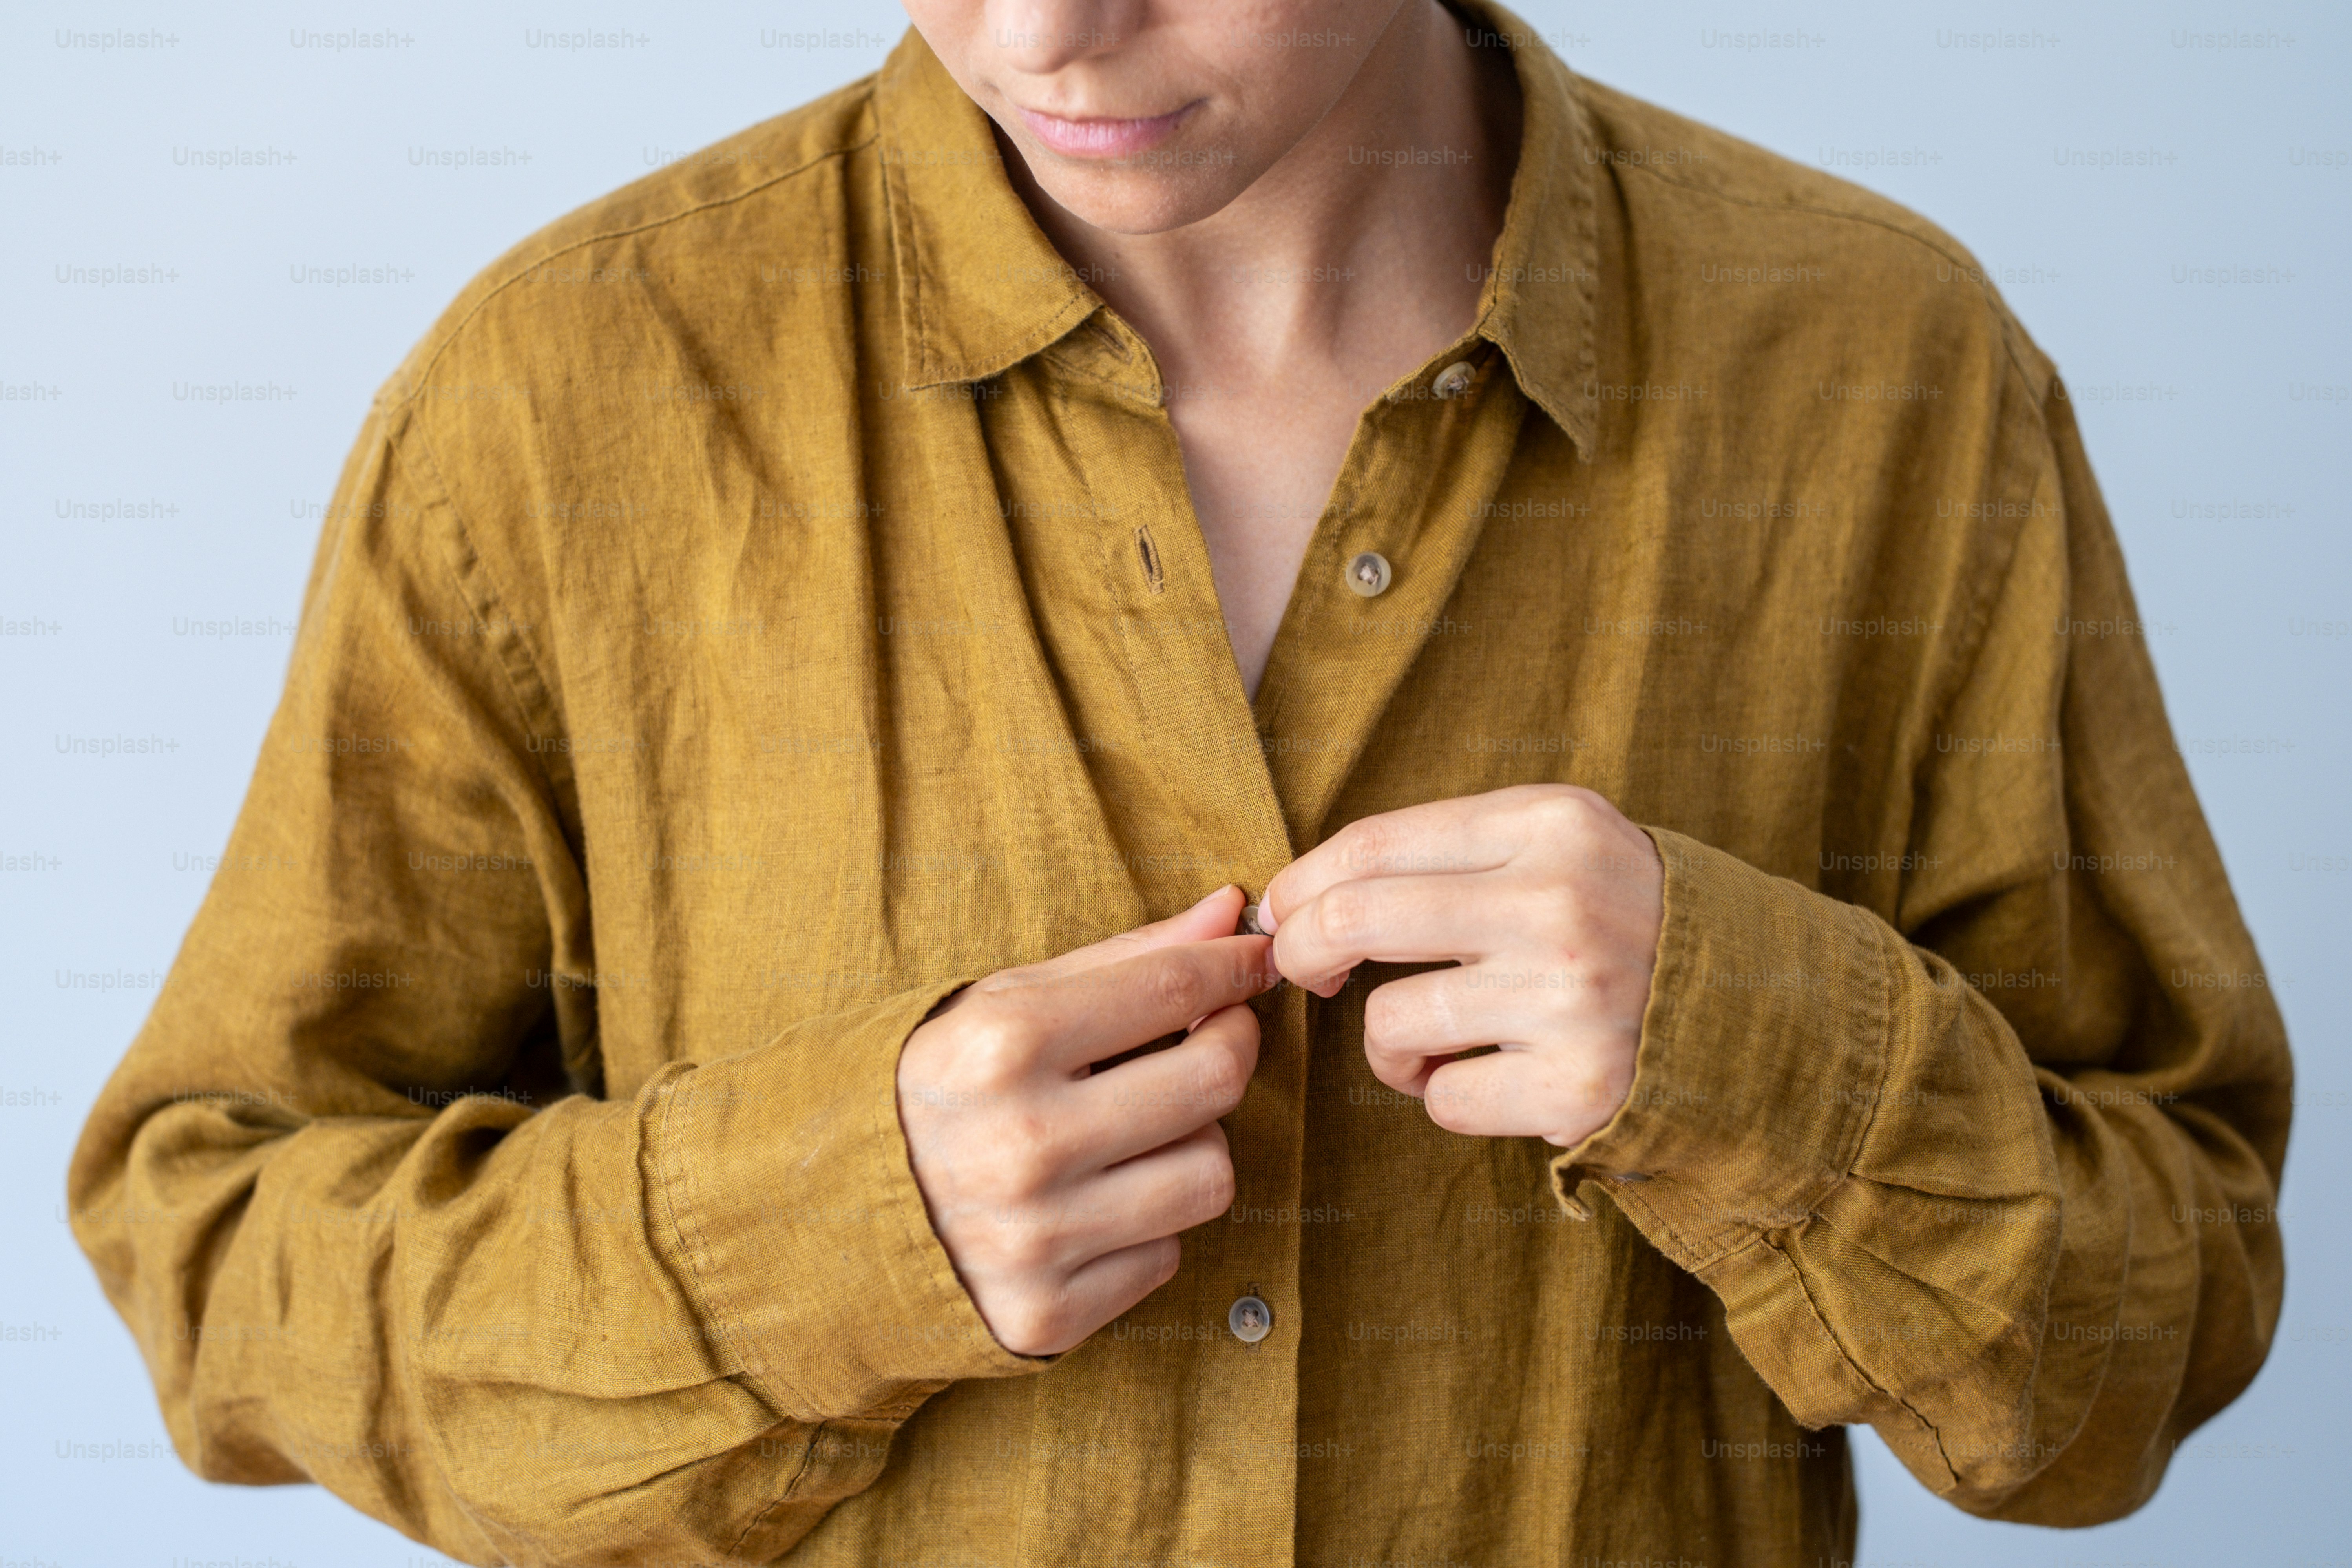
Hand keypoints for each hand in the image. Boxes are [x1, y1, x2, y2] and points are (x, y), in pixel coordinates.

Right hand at [896, 886, 1275, 1355]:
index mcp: (1004, 1046)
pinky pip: (1166, 1256)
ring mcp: (1035, 1238)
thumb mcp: (1010, 1002)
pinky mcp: (1046, 1313)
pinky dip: (1146, 1226)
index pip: (1173, 988)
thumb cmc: (942, 1087)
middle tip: (1209, 1038)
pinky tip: (1095, 1204)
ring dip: (1191, 1147)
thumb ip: (1128, 959)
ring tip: (1135, 1133)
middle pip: (1214, 1082)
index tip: (1258, 960)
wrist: (831, 1212)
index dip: (1235, 967)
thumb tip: (1233, 914)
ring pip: (1210, 1176)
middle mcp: (1022, 1144)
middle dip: (1227, 1049)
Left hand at [1260, 785, 1662, 1147]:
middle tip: (1304, 971)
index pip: (1372, 843)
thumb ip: (1446, 852)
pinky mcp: (1578, 1087)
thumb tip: (1299, 894)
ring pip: (1390, 1022)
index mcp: (1550, 824)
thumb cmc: (1618, 921)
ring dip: (1388, 1044)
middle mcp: (1559, 903)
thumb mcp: (1555, 844)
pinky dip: (1443, 1095)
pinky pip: (1442, 1100)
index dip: (1301, 883)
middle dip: (1302, 951)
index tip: (1282, 911)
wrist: (1753, 1012)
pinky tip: (1491, 1077)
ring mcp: (1571, 999)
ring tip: (1437, 1039)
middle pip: (1357, 919)